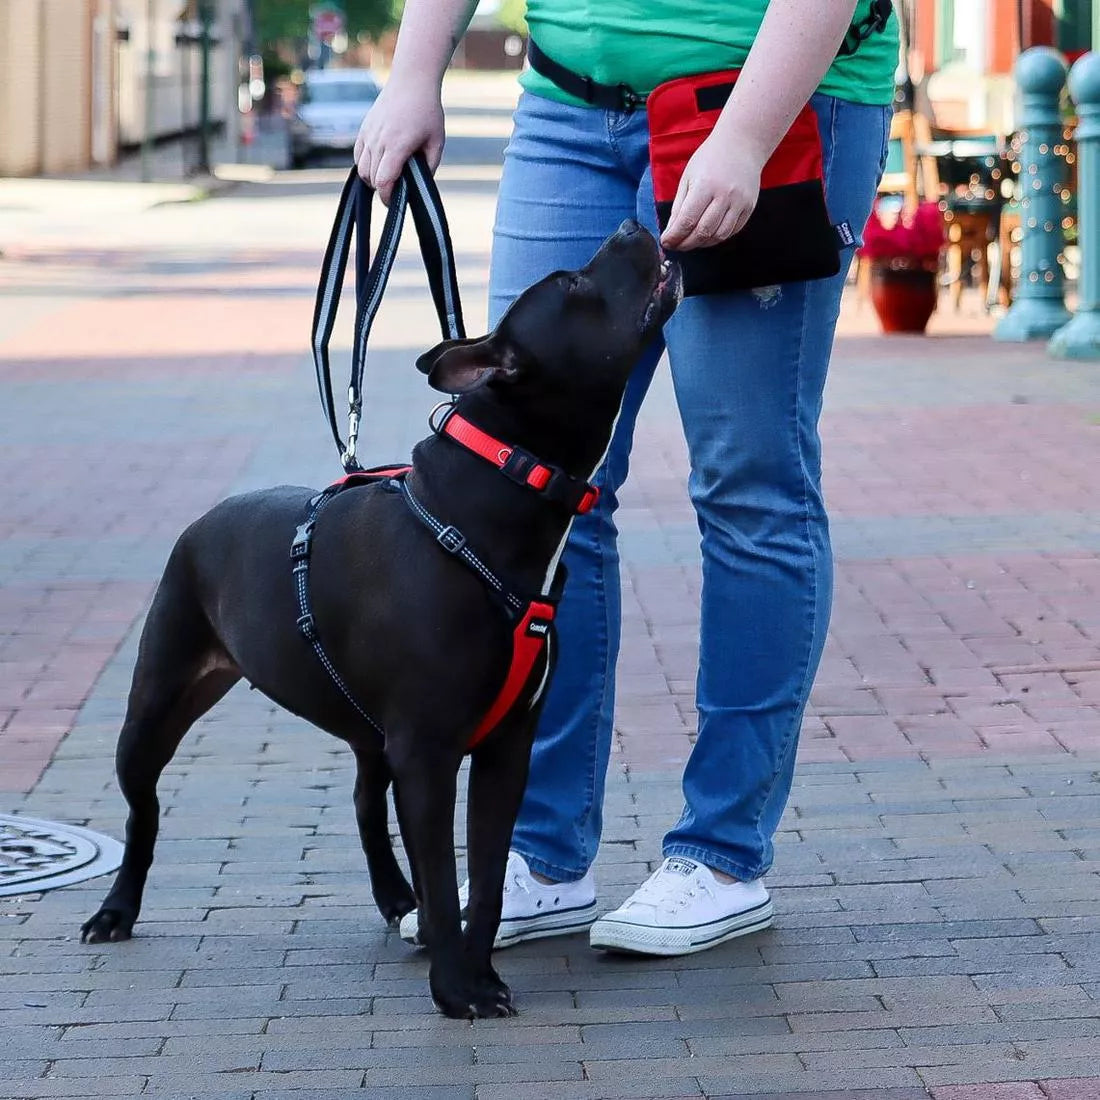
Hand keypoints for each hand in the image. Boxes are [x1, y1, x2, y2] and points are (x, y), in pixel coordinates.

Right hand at [354, 76, 444, 203]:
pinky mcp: (364, 129)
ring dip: (372, 180)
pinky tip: (377, 167)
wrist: (412, 81)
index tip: (395, 203)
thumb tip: (420, 186)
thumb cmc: (428, 111)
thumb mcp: (437, 142)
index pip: (383, 181)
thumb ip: (429, 167)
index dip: (387, 197)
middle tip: (395, 193)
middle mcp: (379, 140)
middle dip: (381, 190)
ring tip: (387, 180)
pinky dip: (365, 166)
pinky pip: (358, 156)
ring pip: (362, 169)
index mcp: (397, 145)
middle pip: (371, 179)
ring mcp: (369, 134)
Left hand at [660, 130, 763, 251]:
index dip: (675, 236)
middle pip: (703, 232)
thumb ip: (679, 206)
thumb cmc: (711, 158)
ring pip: (719, 236)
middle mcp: (724, 195)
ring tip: (692, 241)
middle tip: (677, 245)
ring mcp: (739, 202)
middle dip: (686, 244)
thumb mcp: (688, 177)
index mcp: (705, 185)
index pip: (687, 220)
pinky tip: (708, 234)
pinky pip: (732, 231)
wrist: (742, 143)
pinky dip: (718, 237)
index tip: (666, 242)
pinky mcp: (749, 206)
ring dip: (702, 243)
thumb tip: (671, 231)